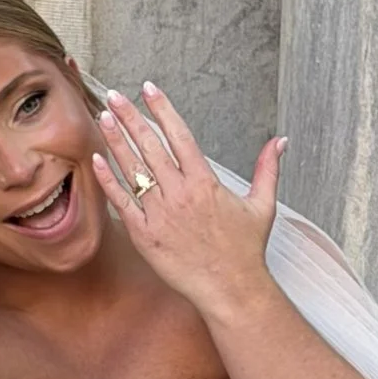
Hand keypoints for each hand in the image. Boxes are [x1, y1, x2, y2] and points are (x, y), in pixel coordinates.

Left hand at [93, 84, 282, 323]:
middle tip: (115, 96)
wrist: (230, 289)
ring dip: (116, 141)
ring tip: (103, 118)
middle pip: (150, 146)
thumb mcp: (262, 205)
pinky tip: (97, 160)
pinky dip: (109, 180)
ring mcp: (160, 214)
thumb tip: (280, 140)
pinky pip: (122, 202)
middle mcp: (180, 193)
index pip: (179, 134)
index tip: (148, 89)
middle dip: (130, 117)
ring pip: (133, 170)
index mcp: (205, 182)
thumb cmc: (245, 250)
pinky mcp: (145, 235)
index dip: (162, 109)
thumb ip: (268, 169)